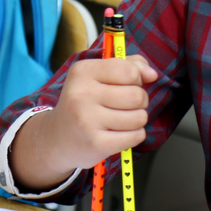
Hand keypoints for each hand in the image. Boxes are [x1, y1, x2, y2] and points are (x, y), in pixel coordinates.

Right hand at [9, 55, 157, 190]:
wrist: (58, 138)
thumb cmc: (85, 102)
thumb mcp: (99, 76)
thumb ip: (129, 66)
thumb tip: (152, 74)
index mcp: (82, 71)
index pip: (129, 71)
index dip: (136, 79)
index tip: (125, 85)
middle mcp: (81, 94)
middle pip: (137, 95)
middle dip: (139, 101)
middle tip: (124, 105)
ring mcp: (87, 120)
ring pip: (139, 117)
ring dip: (137, 119)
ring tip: (121, 120)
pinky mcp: (96, 143)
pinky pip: (136, 136)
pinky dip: (134, 135)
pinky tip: (120, 134)